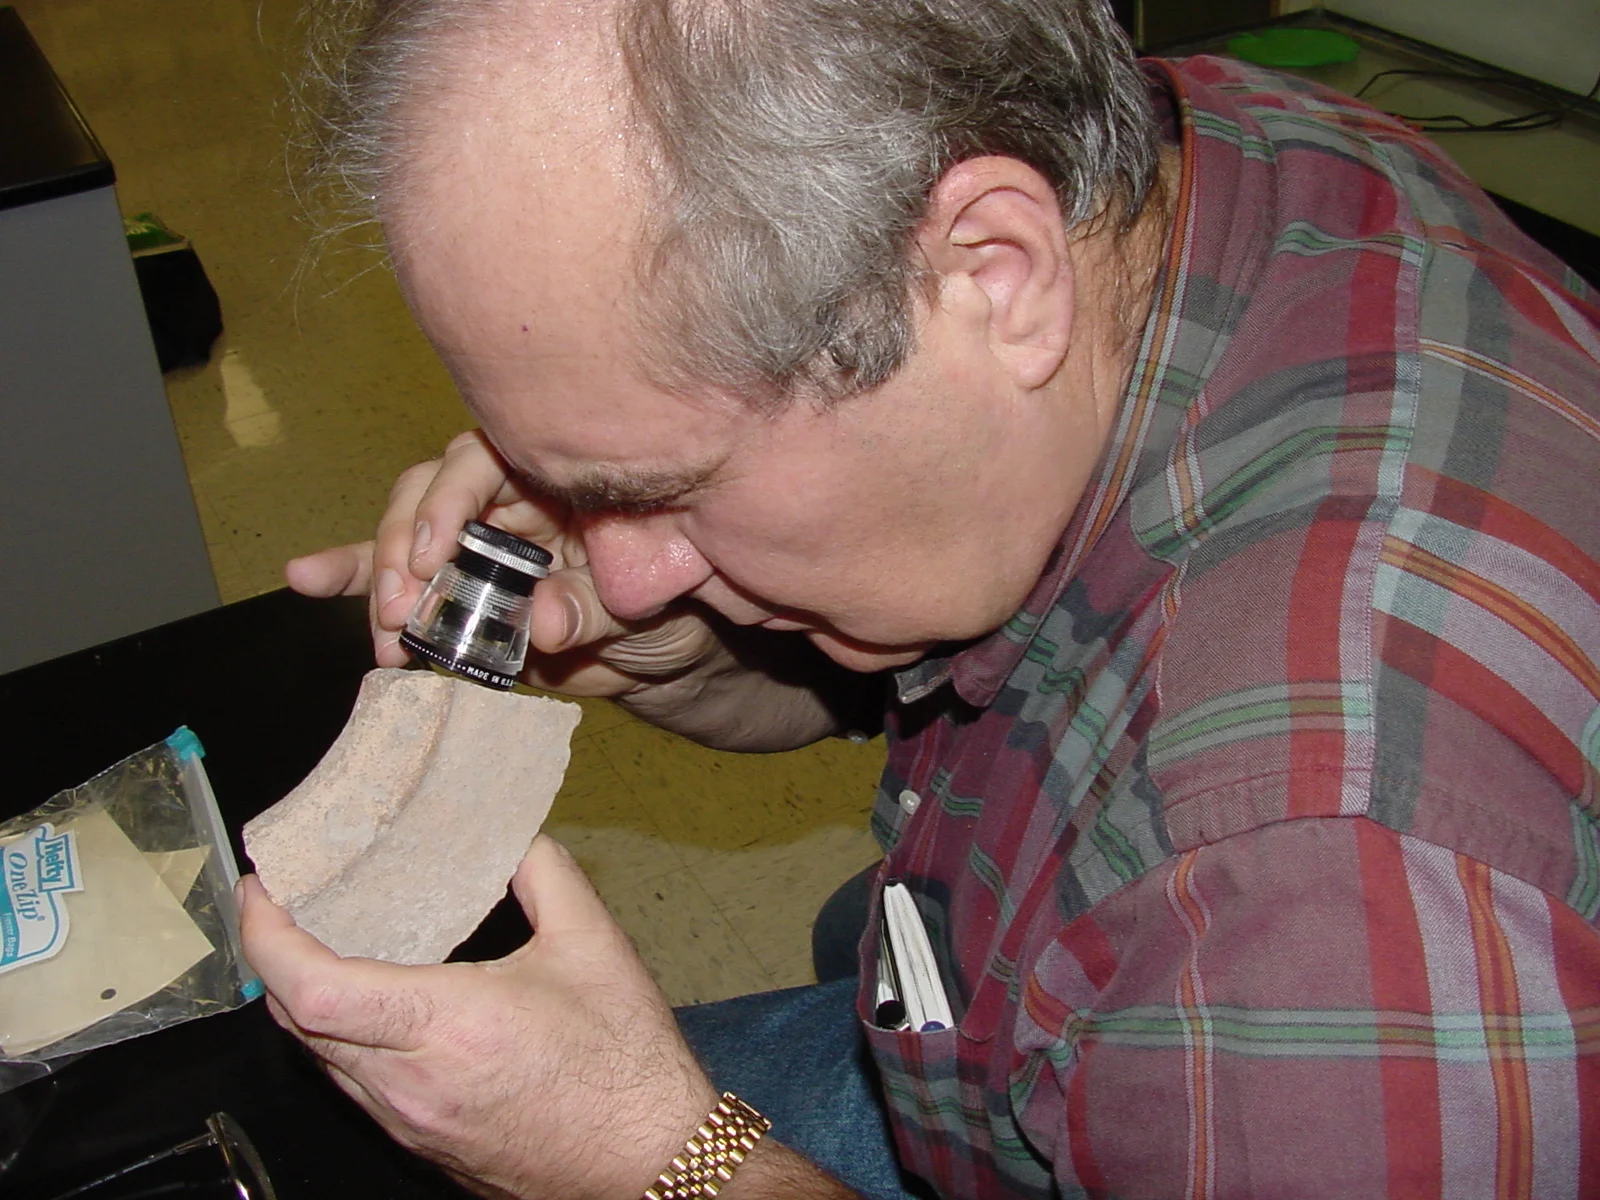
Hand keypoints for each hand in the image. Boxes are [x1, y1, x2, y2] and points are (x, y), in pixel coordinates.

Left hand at [238, 836, 718, 1199]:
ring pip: (320, 1060)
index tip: (262, 890)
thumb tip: (511, 833)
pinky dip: (342, 1038)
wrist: (649, 1162)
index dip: (267, 936)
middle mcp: (410, 1085)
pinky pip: (354, 1087)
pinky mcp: (423, 1145)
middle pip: (296, 1024)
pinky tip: (374, 1005)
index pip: (314, 988)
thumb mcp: (594, 945)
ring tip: (321, 943)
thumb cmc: (626, 1063)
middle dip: (273, 959)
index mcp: (446, 1028)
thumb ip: (544, 873)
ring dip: (304, 1001)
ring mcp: (410, 1123)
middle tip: (282, 903)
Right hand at [285, 430, 719, 696]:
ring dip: (378, 578)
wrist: (665, 653)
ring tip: (381, 627)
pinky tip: (305, 576)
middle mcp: (507, 497)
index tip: (434, 551)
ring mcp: (475, 541)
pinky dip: (351, 576)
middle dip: (405, 549)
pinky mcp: (455, 586)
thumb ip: (593, 607)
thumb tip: (544, 623)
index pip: (488, 457)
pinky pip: (397, 576)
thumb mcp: (645, 606)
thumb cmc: (664, 607)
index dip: (452, 498)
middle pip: (431, 493)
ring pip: (406, 535)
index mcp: (555, 476)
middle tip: (402, 608)